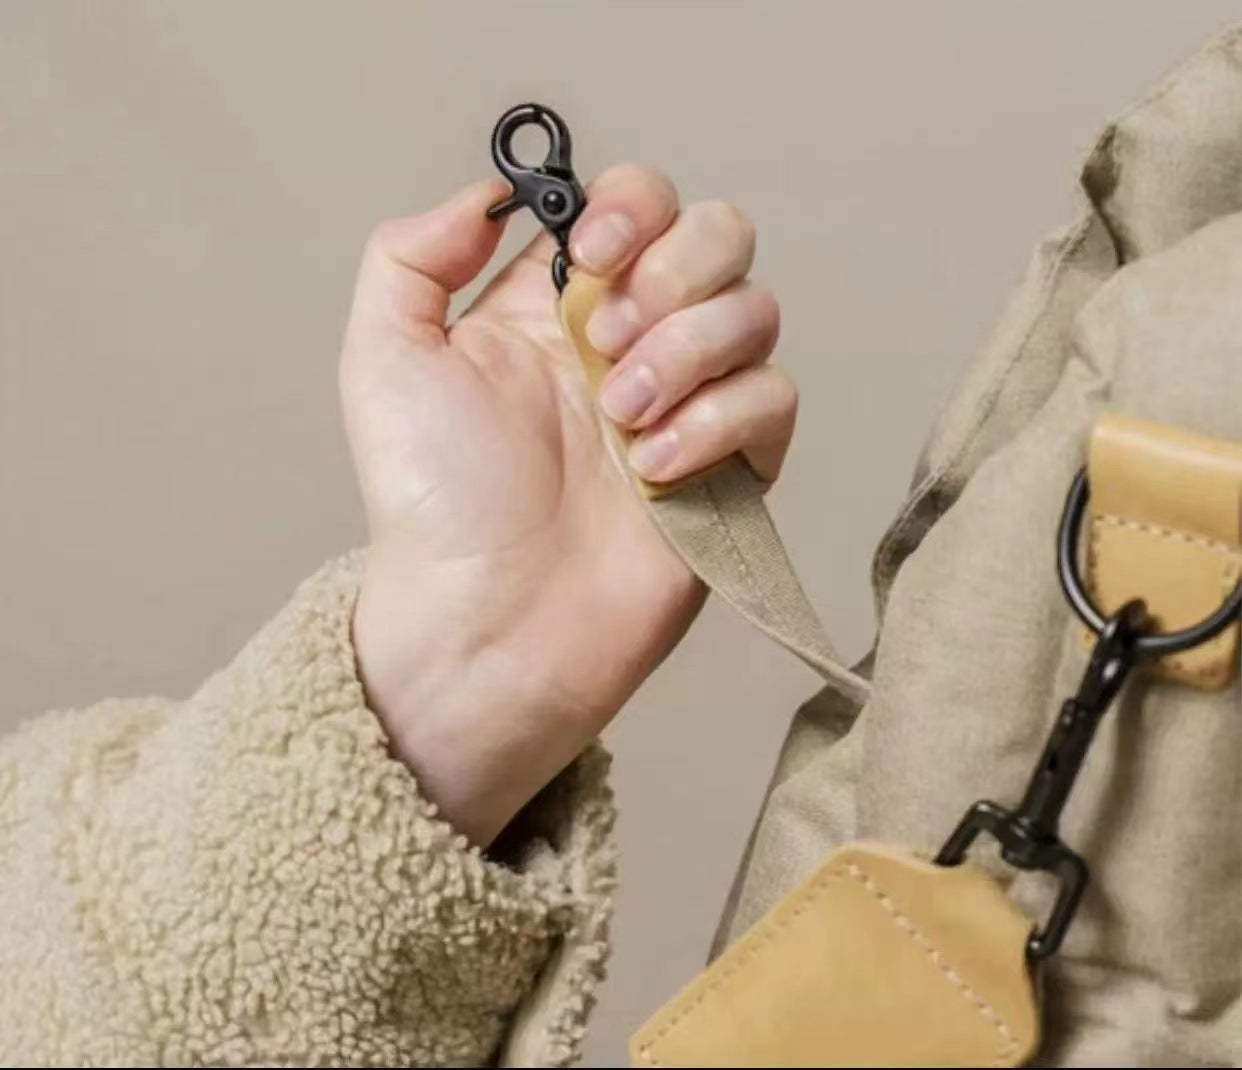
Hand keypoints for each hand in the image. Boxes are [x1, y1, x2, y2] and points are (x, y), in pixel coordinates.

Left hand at [342, 166, 794, 844]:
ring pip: (756, 309)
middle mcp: (632, 339)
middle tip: (601, 344)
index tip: (590, 255)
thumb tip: (492, 194)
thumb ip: (412, 255)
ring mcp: (689, 401)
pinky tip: (653, 472)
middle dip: (673, 272)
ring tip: (620, 418)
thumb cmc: (433, 503)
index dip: (631, 208)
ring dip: (688, 350)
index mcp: (556, 304)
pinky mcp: (733, 466)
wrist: (487, 622)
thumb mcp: (385, 360)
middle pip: (720, 235)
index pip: (637, 202)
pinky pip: (774, 399)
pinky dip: (719, 422)